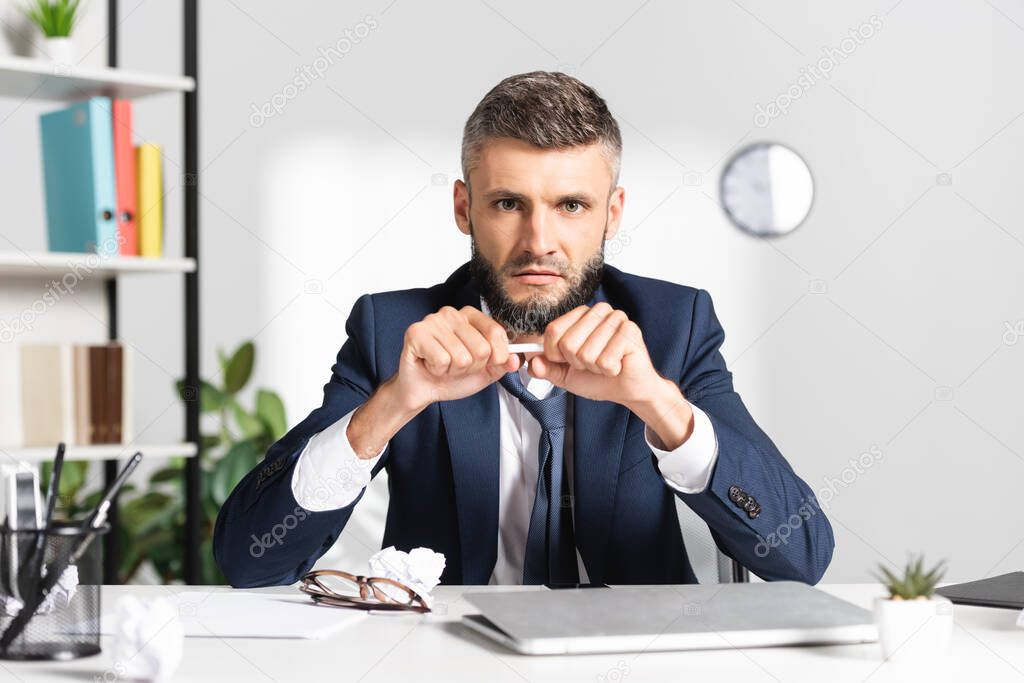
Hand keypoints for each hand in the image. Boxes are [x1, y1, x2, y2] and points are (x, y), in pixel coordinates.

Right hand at [393, 305, 519, 411]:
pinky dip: (438, 370)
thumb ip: (503, 364)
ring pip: (461, 357)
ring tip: (443, 366)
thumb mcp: (486, 371)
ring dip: (453, 370)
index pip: (497, 332)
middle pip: (481, 348)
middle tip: (456, 365)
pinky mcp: (416, 333)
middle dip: (471, 367)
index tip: (483, 363)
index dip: (495, 357)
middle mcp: (452, 313)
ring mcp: (433, 321)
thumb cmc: (452, 376)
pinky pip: (441, 359)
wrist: (424, 389)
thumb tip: (514, 359)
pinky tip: (430, 365)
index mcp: (471, 316)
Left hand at [528, 302, 694, 448]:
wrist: (628, 390)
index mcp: (579, 315)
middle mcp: (598, 311)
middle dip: (578, 363)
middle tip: (592, 364)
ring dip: (595, 368)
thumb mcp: (565, 375)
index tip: (569, 361)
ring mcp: (615, 319)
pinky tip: (618, 365)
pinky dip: (609, 370)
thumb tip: (531, 363)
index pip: (552, 331)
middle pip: (568, 343)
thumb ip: (546, 368)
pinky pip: (605, 360)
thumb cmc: (598, 378)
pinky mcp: (630, 331)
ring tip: (606, 365)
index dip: (556, 354)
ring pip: (586, 353)